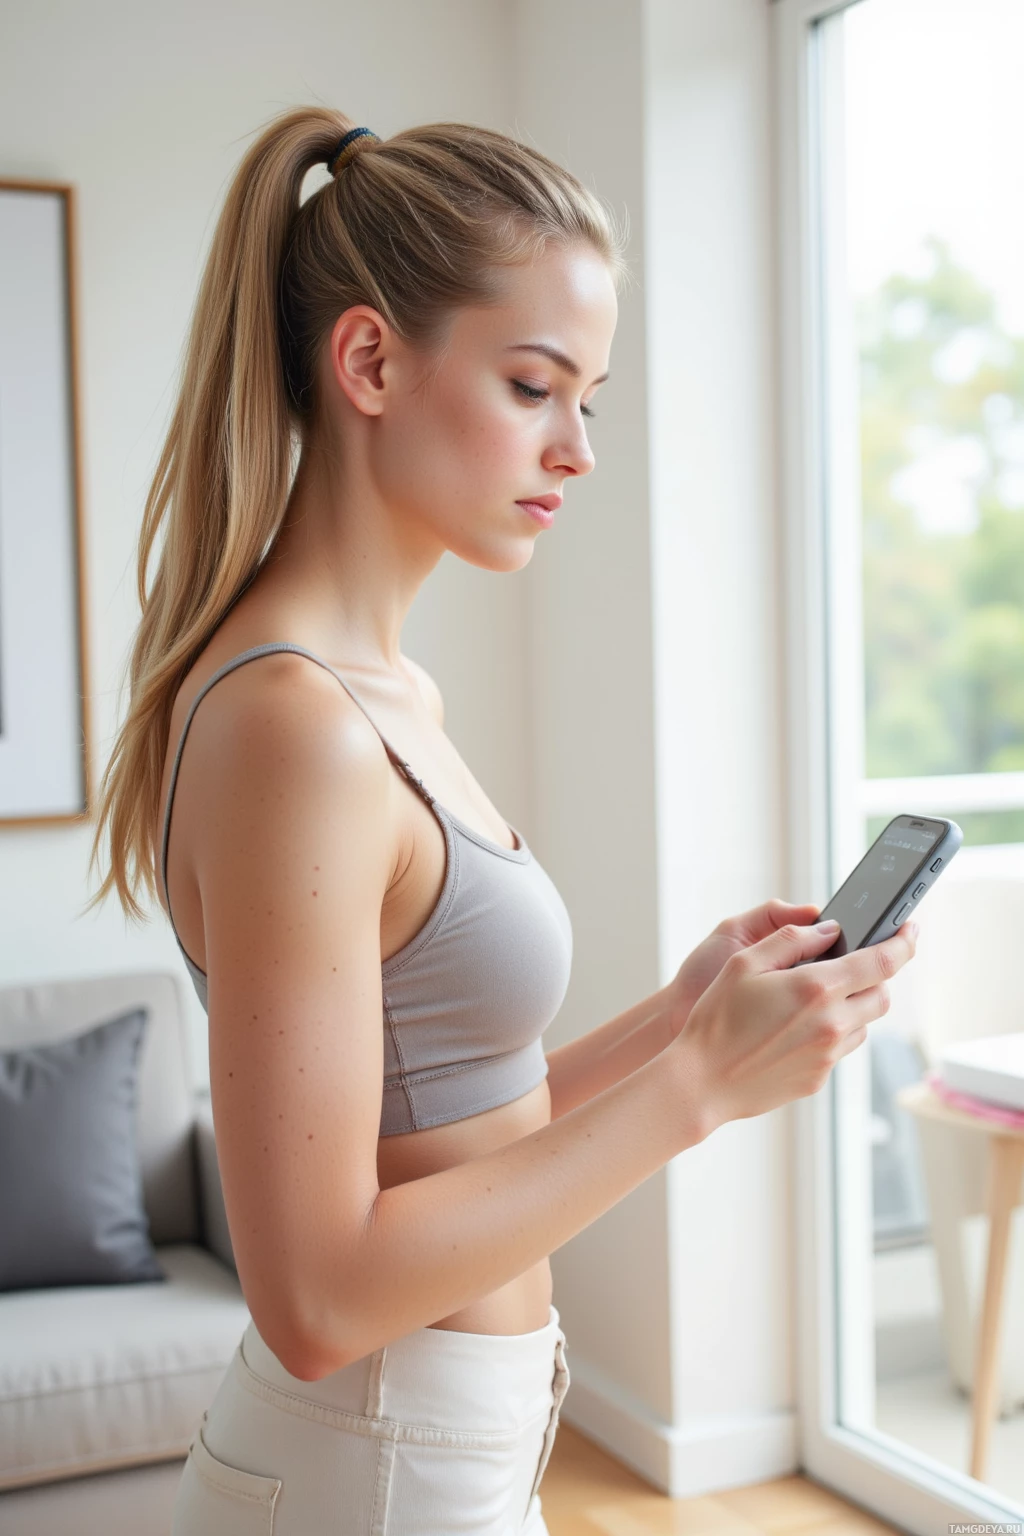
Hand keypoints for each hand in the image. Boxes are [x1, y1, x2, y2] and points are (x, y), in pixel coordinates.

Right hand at [670, 917, 918, 1127]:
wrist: (702, 1081)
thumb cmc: (716, 1018)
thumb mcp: (744, 962)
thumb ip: (791, 939)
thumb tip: (829, 931)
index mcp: (817, 988)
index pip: (883, 961)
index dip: (904, 942)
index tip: (910, 930)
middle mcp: (832, 1023)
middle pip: (882, 994)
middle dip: (875, 976)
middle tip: (849, 966)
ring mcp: (828, 1054)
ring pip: (865, 1023)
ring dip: (854, 1006)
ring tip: (813, 999)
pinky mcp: (820, 1077)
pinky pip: (841, 1048)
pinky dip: (833, 1031)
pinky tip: (797, 1028)